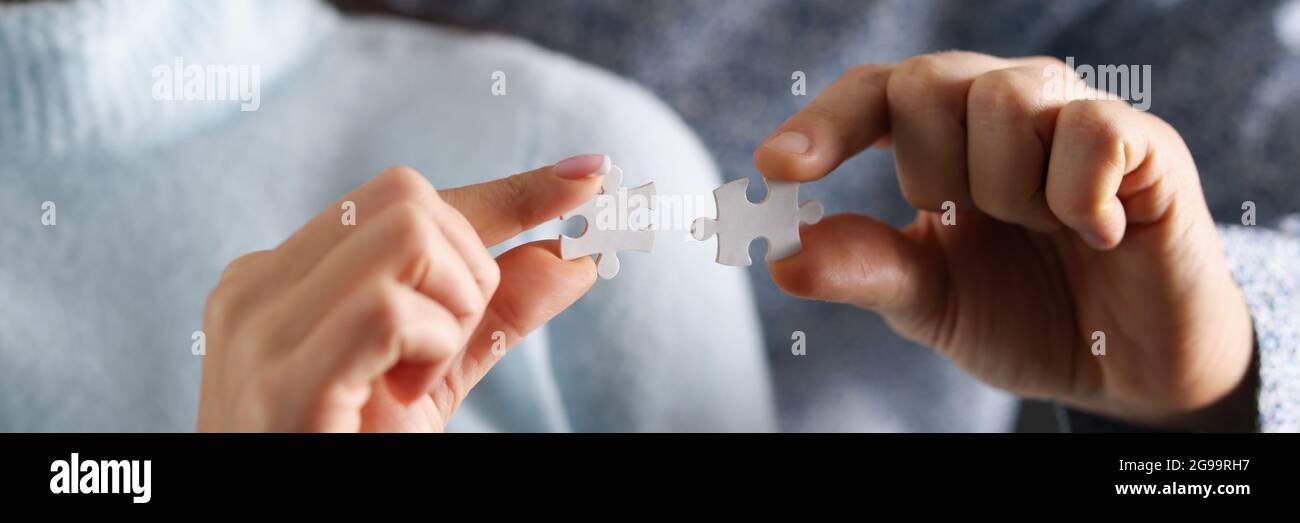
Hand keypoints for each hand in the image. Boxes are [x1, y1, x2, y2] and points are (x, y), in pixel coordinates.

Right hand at [197, 156, 606, 431]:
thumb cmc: (355, 447)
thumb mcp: (436, 375)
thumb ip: (495, 313)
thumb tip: (576, 255)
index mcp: (281, 276)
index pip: (403, 198)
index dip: (506, 192)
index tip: (587, 179)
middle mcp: (255, 286)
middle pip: (409, 199)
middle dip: (467, 271)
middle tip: (443, 350)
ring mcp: (259, 330)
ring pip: (408, 235)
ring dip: (453, 308)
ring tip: (418, 376)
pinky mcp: (282, 379)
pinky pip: (390, 309)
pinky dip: (431, 345)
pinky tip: (406, 392)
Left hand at [758, 52, 1254, 429]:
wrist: (1126, 369)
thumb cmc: (1024, 315)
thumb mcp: (930, 300)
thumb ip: (865, 269)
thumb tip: (781, 259)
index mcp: (940, 135)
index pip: (870, 94)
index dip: (823, 124)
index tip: (776, 169)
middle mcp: (1001, 103)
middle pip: (924, 82)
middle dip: (933, 172)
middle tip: (979, 223)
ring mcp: (1071, 114)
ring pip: (1003, 99)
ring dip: (1009, 192)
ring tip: (1045, 231)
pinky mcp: (1144, 142)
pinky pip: (1090, 129)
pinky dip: (1077, 196)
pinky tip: (1095, 232)